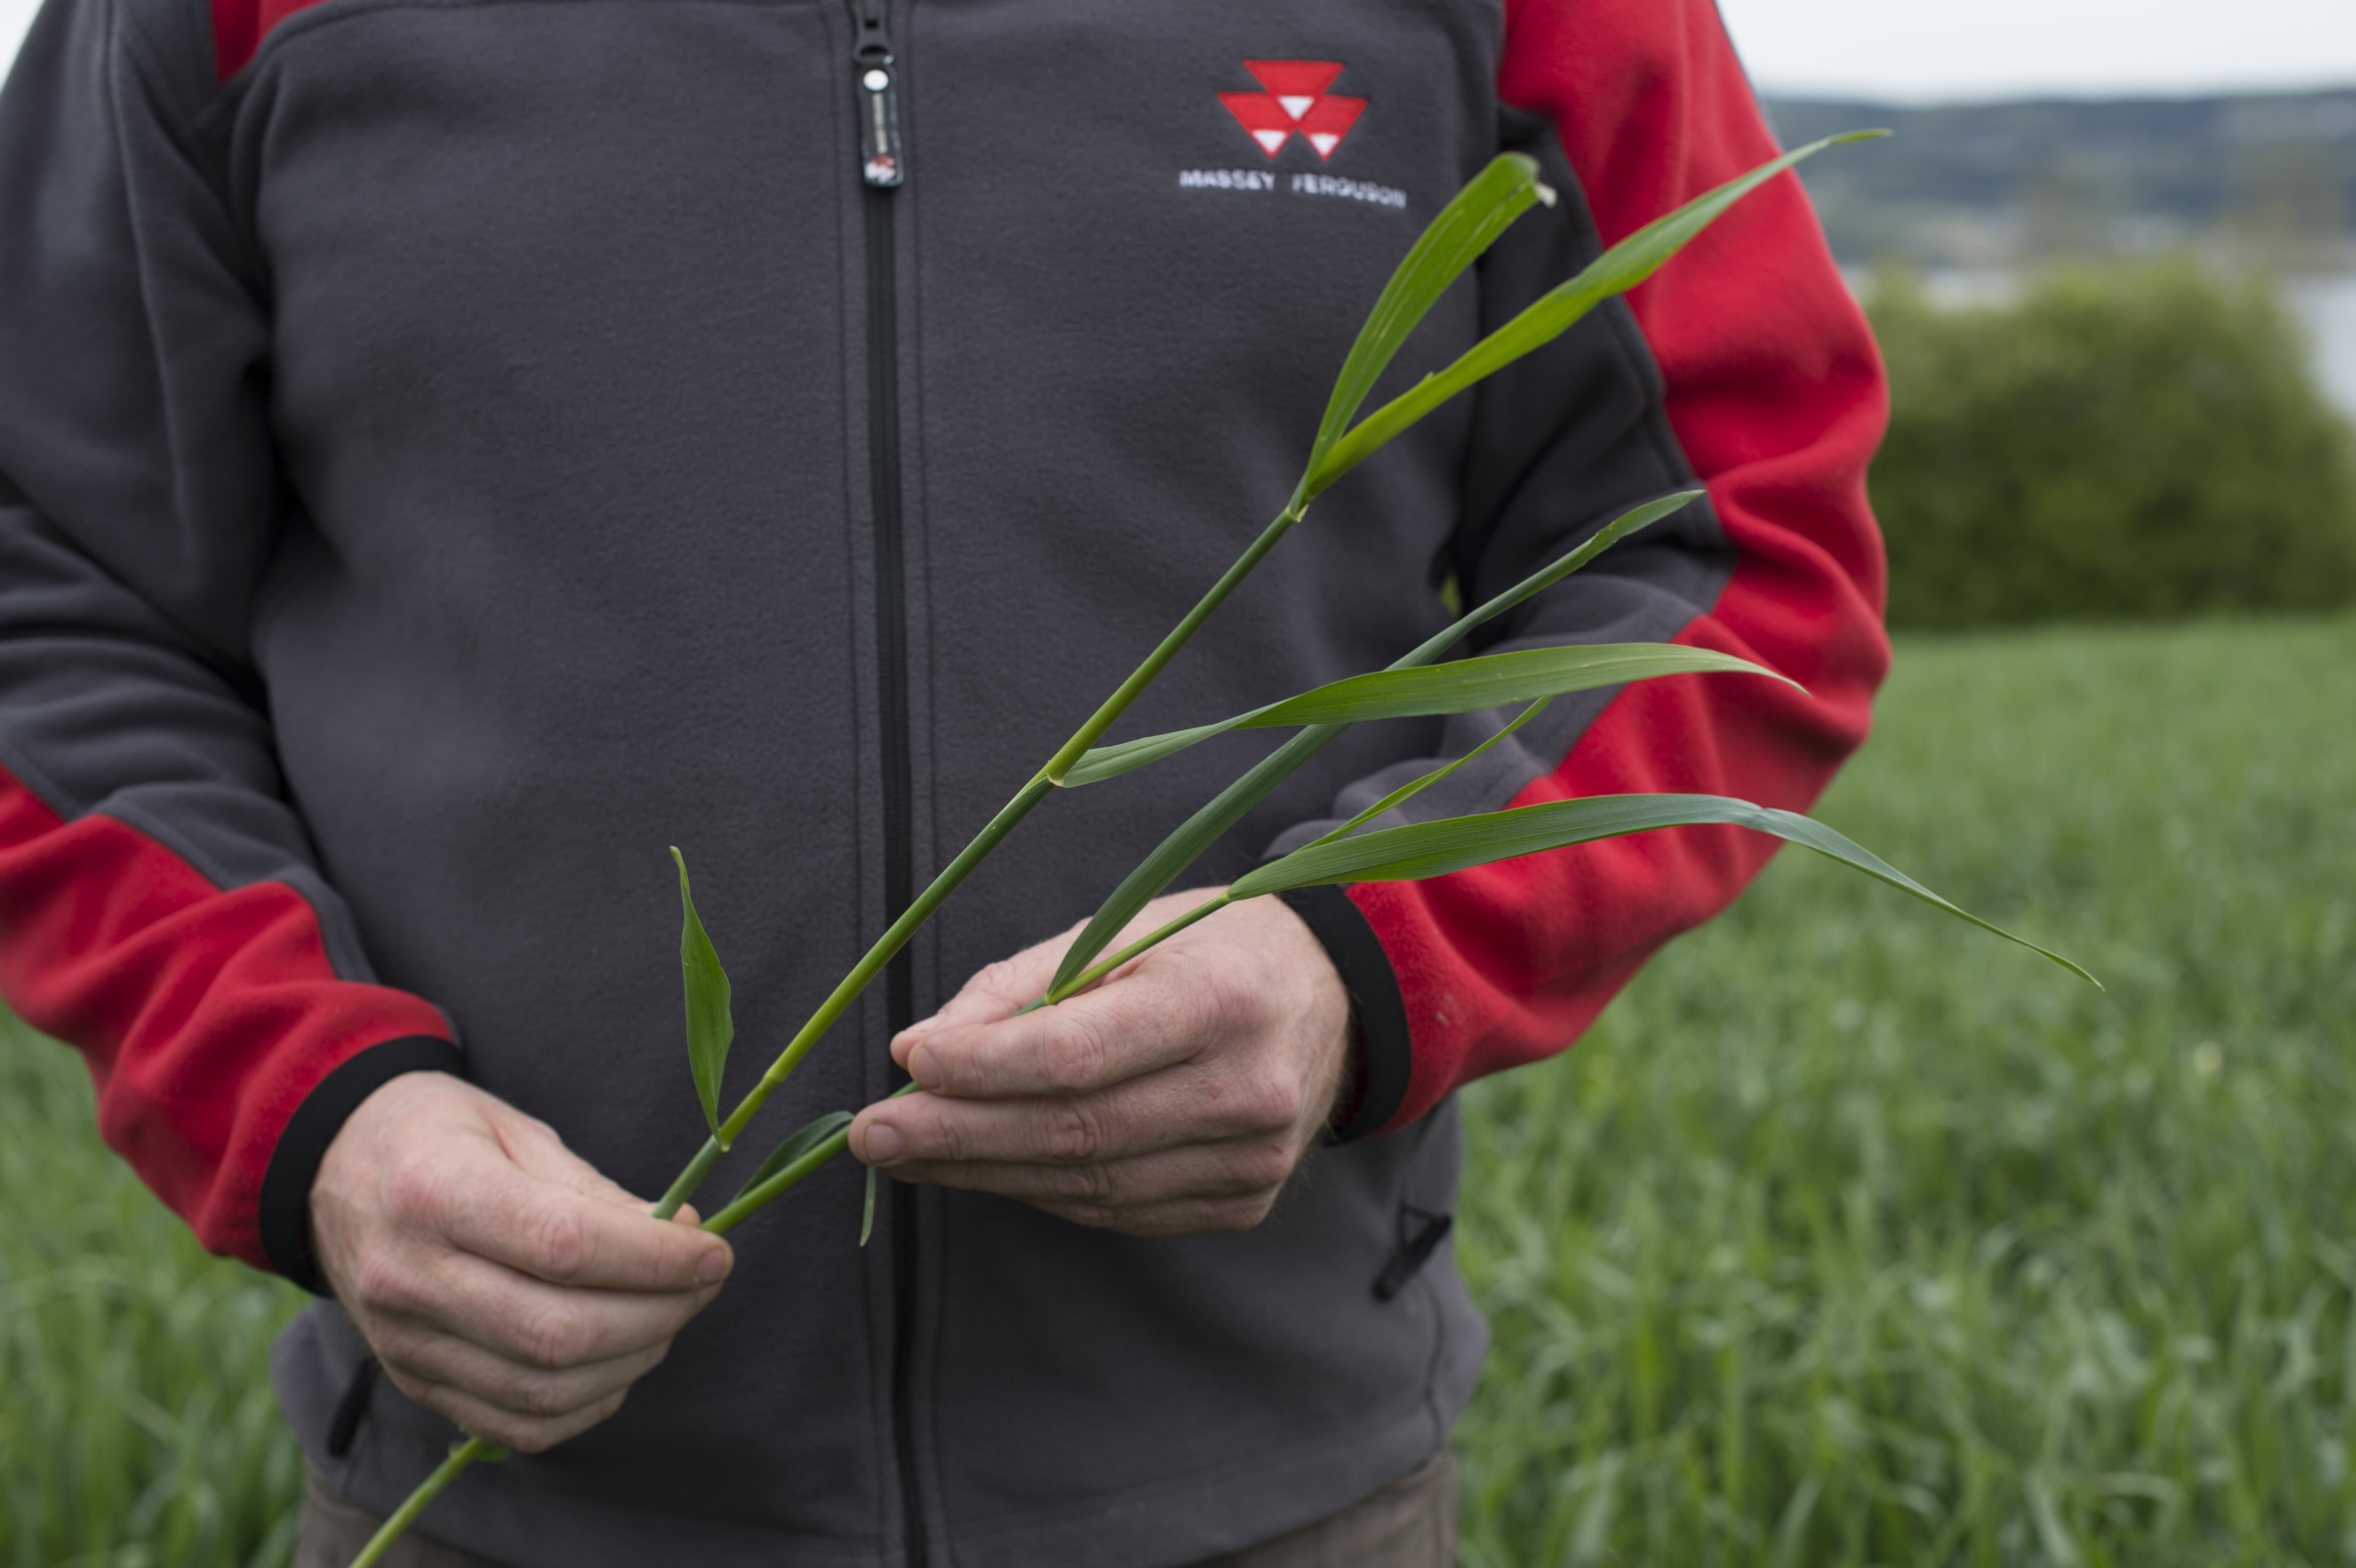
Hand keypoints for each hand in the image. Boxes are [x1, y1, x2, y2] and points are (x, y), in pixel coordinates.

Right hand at [310, 1072, 732, 1452]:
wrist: (334, 1170)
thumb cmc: (439, 1136)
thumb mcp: (516, 1132)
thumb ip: (596, 1193)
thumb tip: (683, 1238)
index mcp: (434, 1192)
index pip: (566, 1247)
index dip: (656, 1259)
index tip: (715, 1251)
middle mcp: (409, 1277)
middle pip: (557, 1333)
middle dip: (658, 1315)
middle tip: (703, 1283)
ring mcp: (404, 1342)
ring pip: (541, 1390)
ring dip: (631, 1362)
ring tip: (668, 1315)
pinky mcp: (411, 1381)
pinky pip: (513, 1425)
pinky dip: (585, 1407)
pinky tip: (618, 1362)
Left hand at [848, 887, 1354, 1234]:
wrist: (1332, 1000)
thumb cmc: (1211, 951)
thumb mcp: (1125, 930)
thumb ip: (1023, 987)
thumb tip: (925, 1048)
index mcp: (1218, 1002)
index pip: (1075, 1055)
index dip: (981, 1067)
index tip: (907, 1062)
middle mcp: (1245, 1091)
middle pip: (1072, 1132)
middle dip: (957, 1135)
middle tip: (873, 1133)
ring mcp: (1251, 1162)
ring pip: (1086, 1185)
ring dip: (984, 1173)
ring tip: (910, 1153)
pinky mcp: (1243, 1204)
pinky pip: (1117, 1212)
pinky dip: (1043, 1190)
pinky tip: (989, 1167)